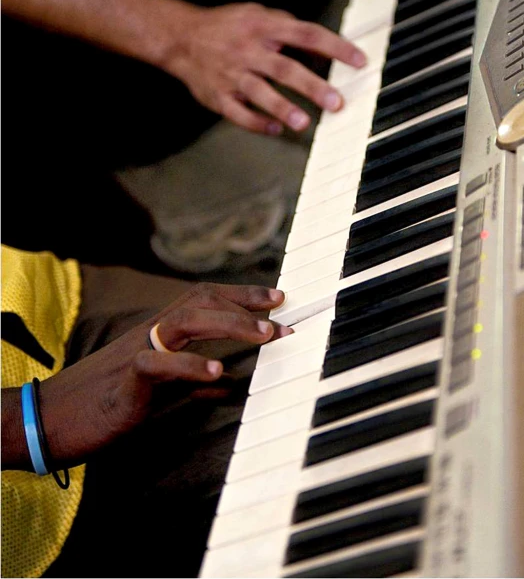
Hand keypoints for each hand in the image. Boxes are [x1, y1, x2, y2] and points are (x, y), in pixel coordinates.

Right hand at [38, 283, 289, 467]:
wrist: (52, 419)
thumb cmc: (109, 402)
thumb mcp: (161, 392)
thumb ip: (196, 383)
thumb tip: (231, 384)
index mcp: (160, 333)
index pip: (205, 300)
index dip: (243, 296)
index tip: (278, 299)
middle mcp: (151, 333)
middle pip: (200, 301)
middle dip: (245, 305)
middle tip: (281, 317)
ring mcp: (137, 351)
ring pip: (184, 320)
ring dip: (229, 324)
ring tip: (264, 335)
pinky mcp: (125, 379)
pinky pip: (158, 363)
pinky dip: (189, 364)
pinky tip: (218, 371)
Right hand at [158, 2, 366, 134]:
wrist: (179, 37)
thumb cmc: (226, 27)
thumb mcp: (258, 15)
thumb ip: (289, 29)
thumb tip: (324, 50)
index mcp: (263, 26)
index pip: (306, 34)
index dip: (335, 47)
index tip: (359, 61)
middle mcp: (248, 50)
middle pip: (284, 68)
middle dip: (312, 86)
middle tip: (336, 102)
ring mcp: (232, 75)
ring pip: (259, 93)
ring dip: (282, 108)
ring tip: (303, 123)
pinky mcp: (217, 96)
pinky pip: (237, 113)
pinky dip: (255, 123)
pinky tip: (274, 130)